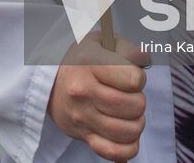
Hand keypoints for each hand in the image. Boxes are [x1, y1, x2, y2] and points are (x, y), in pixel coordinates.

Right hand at [49, 38, 149, 161]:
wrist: (51, 81)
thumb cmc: (84, 60)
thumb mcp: (102, 42)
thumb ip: (127, 48)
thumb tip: (143, 60)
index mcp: (89, 63)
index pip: (133, 79)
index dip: (139, 78)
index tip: (130, 76)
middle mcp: (83, 91)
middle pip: (132, 106)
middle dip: (140, 101)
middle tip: (130, 96)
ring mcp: (82, 116)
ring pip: (127, 131)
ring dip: (136, 124)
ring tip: (129, 114)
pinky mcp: (83, 135)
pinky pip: (113, 152)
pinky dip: (127, 148)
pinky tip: (126, 136)